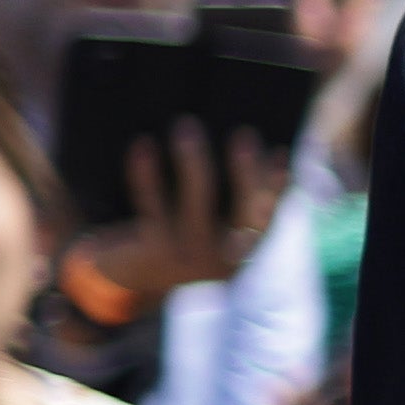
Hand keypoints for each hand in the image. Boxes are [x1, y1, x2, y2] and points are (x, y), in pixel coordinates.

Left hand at [78, 122, 287, 307]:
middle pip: (244, 213)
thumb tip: (277, 153)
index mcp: (244, 252)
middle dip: (247, 173)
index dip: (277, 186)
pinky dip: (146, 174)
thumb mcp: (217, 227)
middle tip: (244, 134)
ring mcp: (188, 256)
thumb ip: (244, 201)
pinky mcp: (152, 250)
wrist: (126, 278)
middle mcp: (222, 258)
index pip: (268, 216)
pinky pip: (151, 205)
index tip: (279, 152)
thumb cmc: (178, 238)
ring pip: (196, 203)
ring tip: (186, 126)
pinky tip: (143, 145)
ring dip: (193, 162)